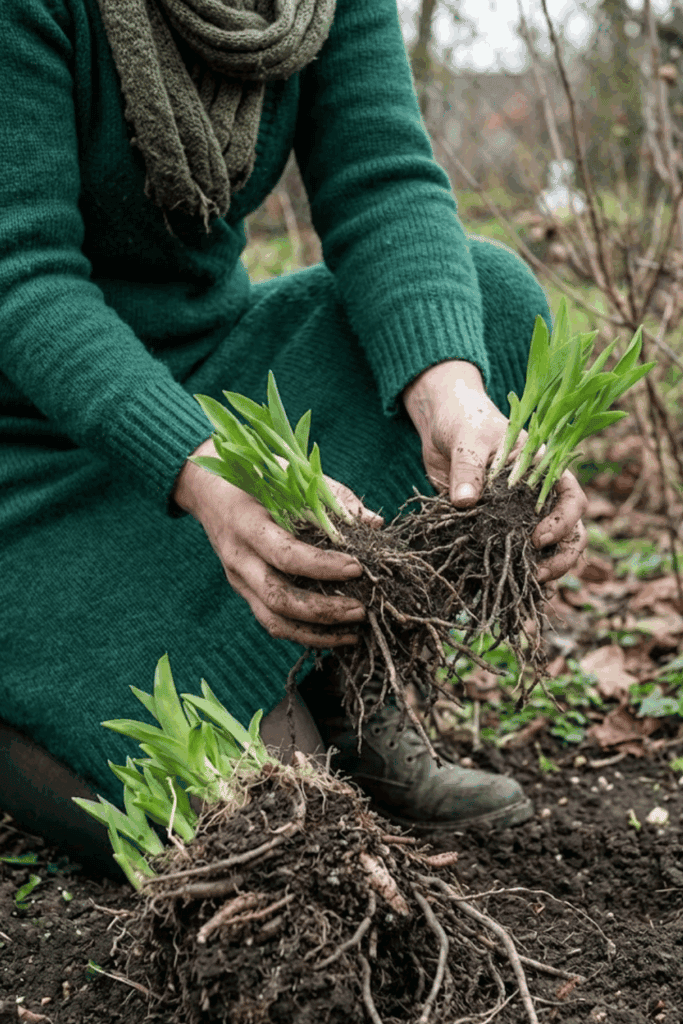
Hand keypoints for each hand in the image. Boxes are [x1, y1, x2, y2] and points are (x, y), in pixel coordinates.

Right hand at [173, 438, 380, 646]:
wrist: (207, 488)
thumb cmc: (256, 476)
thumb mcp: (290, 475)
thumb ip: (333, 498)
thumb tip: (375, 524)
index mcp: (246, 523)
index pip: (285, 554)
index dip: (322, 566)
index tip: (357, 568)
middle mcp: (238, 558)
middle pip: (278, 598)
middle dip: (323, 611)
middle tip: (362, 610)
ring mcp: (238, 580)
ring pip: (273, 621)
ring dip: (316, 633)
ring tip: (354, 633)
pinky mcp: (244, 592)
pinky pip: (272, 622)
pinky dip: (304, 634)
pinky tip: (334, 634)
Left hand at [402, 360, 587, 582]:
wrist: (441, 427)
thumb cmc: (464, 422)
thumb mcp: (467, 439)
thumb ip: (467, 468)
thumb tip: (464, 503)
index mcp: (545, 469)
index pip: (572, 498)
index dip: (564, 522)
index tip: (539, 538)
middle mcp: (538, 495)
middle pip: (570, 531)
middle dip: (561, 557)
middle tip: (537, 574)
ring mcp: (520, 513)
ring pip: (548, 548)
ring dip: (543, 569)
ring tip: (524, 584)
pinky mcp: (496, 526)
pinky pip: (512, 552)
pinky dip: (512, 570)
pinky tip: (501, 585)